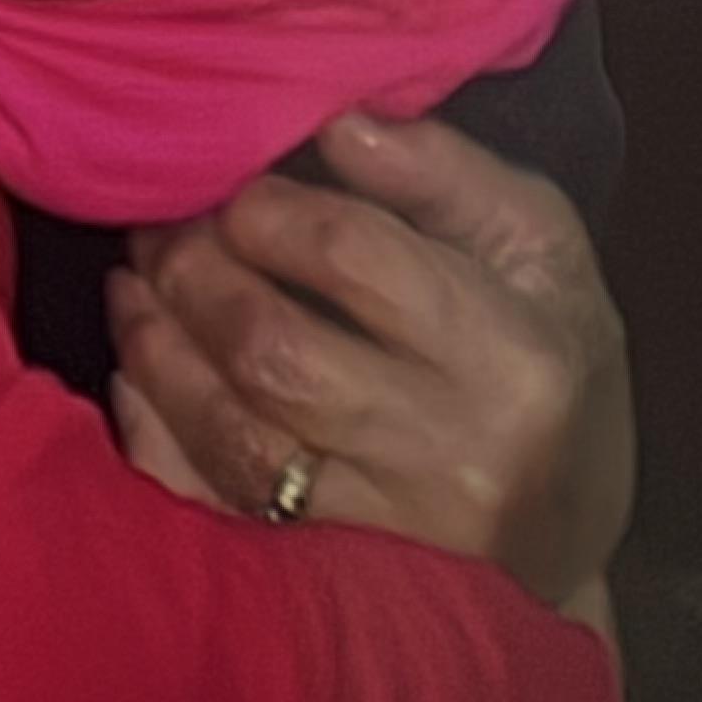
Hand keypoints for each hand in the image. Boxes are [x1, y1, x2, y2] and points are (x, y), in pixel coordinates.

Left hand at [104, 109, 633, 621]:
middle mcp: (446, 452)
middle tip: (164, 226)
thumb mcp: (540, 247)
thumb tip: (340, 120)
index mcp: (508, 355)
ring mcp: (383, 532)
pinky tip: (136, 376)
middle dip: (195, 272)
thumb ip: (445, 173)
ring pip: (231, 437)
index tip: (237, 182)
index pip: (353, 257)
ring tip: (137, 283)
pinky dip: (154, 435)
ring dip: (157, 346)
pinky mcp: (328, 581)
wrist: (565, 536)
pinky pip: (210, 509)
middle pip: (275, 352)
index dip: (269, 206)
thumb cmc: (549, 361)